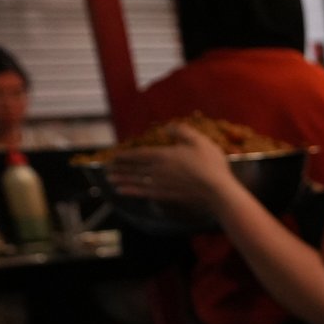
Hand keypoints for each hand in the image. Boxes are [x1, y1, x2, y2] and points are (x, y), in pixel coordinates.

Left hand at [106, 124, 238, 211]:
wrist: (217, 192)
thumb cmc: (210, 165)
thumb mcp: (198, 141)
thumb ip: (182, 132)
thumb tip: (168, 127)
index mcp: (164, 155)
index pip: (139, 154)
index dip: (126, 155)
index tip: (114, 155)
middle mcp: (157, 170)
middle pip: (134, 168)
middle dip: (120, 167)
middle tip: (107, 167)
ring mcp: (160, 184)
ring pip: (135, 180)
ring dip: (121, 179)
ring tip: (109, 179)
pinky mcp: (166, 196)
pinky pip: (143, 193)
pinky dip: (130, 191)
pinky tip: (122, 192)